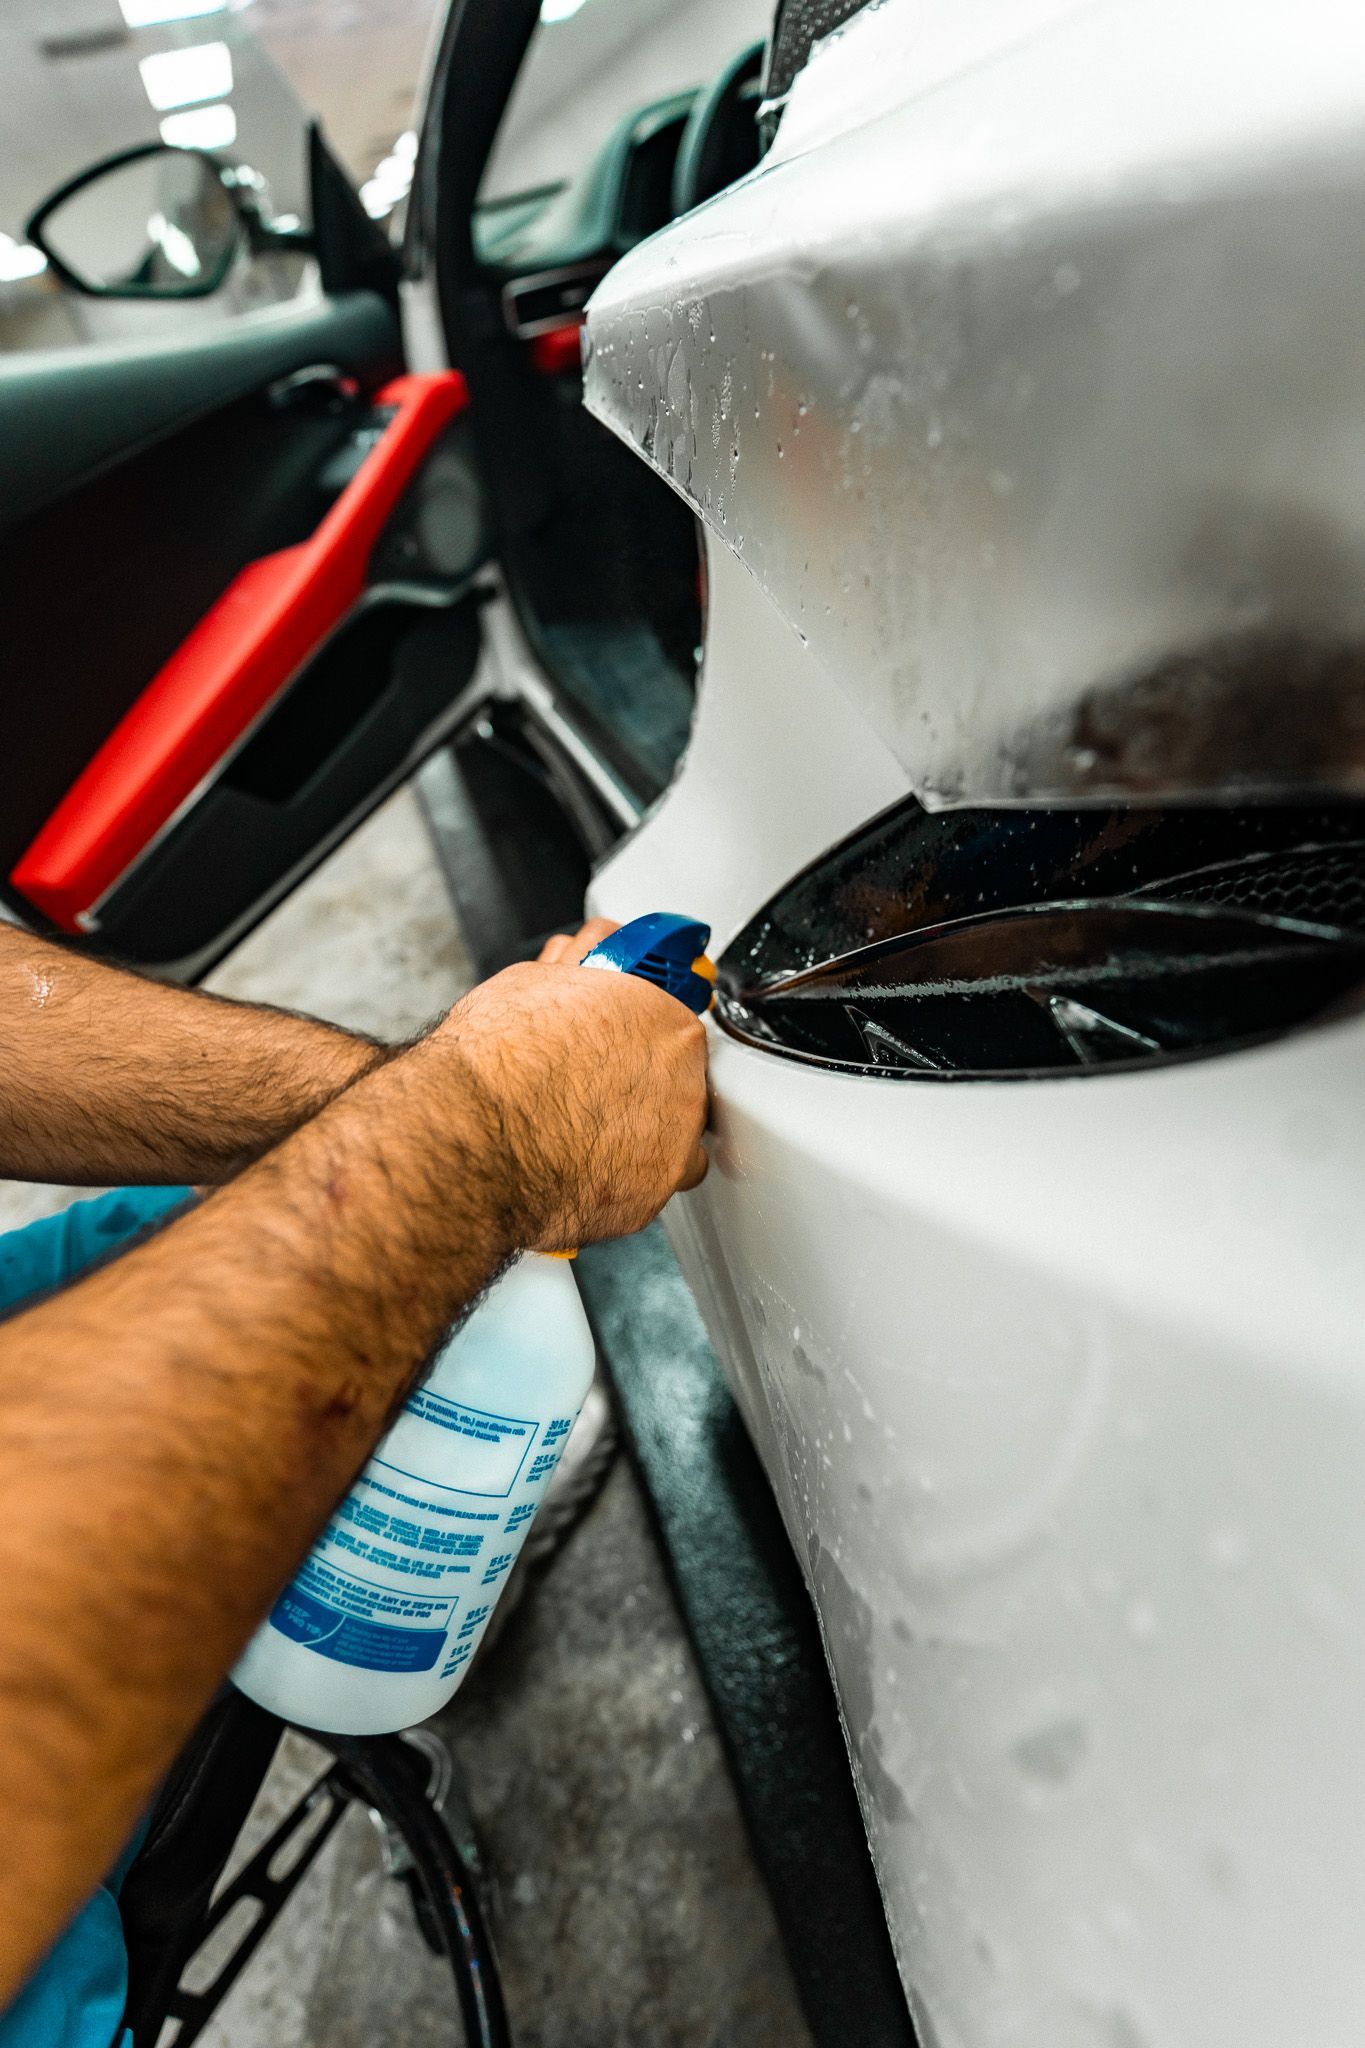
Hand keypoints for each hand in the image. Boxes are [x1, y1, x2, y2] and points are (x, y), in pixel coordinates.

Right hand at [428, 920, 709, 1252]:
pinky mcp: (652, 1194)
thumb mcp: (535, 982)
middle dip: (641, 1088)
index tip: (621, 1049)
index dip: (640, 1041)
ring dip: (643, 1138)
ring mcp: (674, 1142)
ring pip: (674, 1140)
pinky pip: (651, 1188)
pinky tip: (589, 1171)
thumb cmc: (498, 1062)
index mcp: (665, 1021)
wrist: (473, 1133)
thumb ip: (577, 975)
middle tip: (592, 1092)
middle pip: (680, 1084)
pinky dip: (625, 1184)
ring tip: (589, 1136)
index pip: (674, 1028)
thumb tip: (578, 961)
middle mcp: (683, 1082)